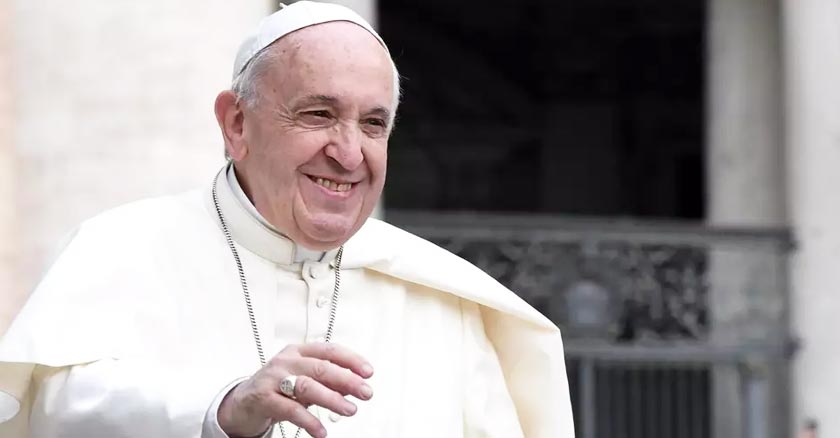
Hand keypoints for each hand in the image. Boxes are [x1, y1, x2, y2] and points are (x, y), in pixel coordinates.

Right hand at [218, 343, 374, 437]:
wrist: (242, 402)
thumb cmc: (277, 388)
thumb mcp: (305, 381)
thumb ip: (328, 381)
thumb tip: (356, 386)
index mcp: (299, 351)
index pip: (329, 350)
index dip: (351, 360)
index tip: (368, 372)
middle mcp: (286, 361)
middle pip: (320, 367)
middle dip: (347, 380)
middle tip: (365, 392)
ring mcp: (273, 378)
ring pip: (306, 386)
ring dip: (332, 399)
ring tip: (349, 410)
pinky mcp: (263, 398)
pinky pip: (289, 409)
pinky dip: (309, 420)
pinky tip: (321, 431)